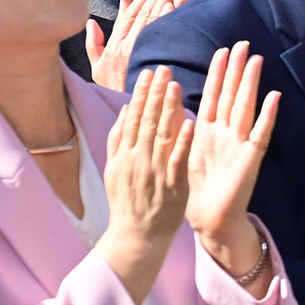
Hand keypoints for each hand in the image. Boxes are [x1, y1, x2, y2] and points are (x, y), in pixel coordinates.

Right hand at [86, 0, 191, 91]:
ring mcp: (140, 51)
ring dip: (165, 0)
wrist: (128, 114)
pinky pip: (160, 35)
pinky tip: (174, 5)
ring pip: (152, 20)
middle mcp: (126, 45)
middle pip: (142, 13)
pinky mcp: (152, 59)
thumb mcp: (96, 70)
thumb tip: (91, 23)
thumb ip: (93, 45)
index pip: (125, 14)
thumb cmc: (114, 92)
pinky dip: (167, 19)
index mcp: (114, 45)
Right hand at [98, 69, 192, 301]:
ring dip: (168, 110)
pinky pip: (178, 159)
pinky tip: (189, 121)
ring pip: (161, 135)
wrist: (136, 235)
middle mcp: (137, 160)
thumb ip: (118, 140)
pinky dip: (182, 140)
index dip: (142, 95)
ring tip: (175, 85)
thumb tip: (125, 111)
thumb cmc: (127, 201)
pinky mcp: (171, 184)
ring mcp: (154, 171)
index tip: (149, 73)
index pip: (133, 118)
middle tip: (163, 69)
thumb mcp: (114, 169)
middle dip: (155, 94)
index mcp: (124, 155)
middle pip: (146, 121)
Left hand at [184, 44, 279, 278]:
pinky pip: (261, 133)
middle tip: (242, 44)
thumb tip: (173, 105)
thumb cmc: (196, 190)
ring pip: (246, 107)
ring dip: (251, 84)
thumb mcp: (182, 154)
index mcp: (208, 132)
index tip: (222, 50)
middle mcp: (227, 134)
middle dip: (236, 70)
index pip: (214, 96)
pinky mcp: (251, 159)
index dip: (218, 74)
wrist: (210, 219)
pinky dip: (268, 115)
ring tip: (256, 60)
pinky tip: (274, 97)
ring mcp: (241, 144)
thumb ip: (182, 130)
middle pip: (233, 95)